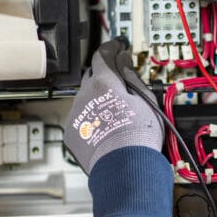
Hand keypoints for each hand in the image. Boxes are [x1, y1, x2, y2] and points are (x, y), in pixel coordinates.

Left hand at [64, 39, 163, 174]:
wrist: (123, 169)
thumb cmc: (138, 136)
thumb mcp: (145, 101)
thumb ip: (132, 78)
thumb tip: (125, 62)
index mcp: (103, 83)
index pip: (103, 55)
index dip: (111, 48)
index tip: (117, 47)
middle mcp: (84, 95)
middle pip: (93, 75)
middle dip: (105, 75)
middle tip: (120, 81)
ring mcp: (75, 114)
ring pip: (86, 98)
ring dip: (98, 99)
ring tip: (115, 113)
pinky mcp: (71, 132)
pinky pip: (80, 118)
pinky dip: (91, 118)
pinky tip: (105, 128)